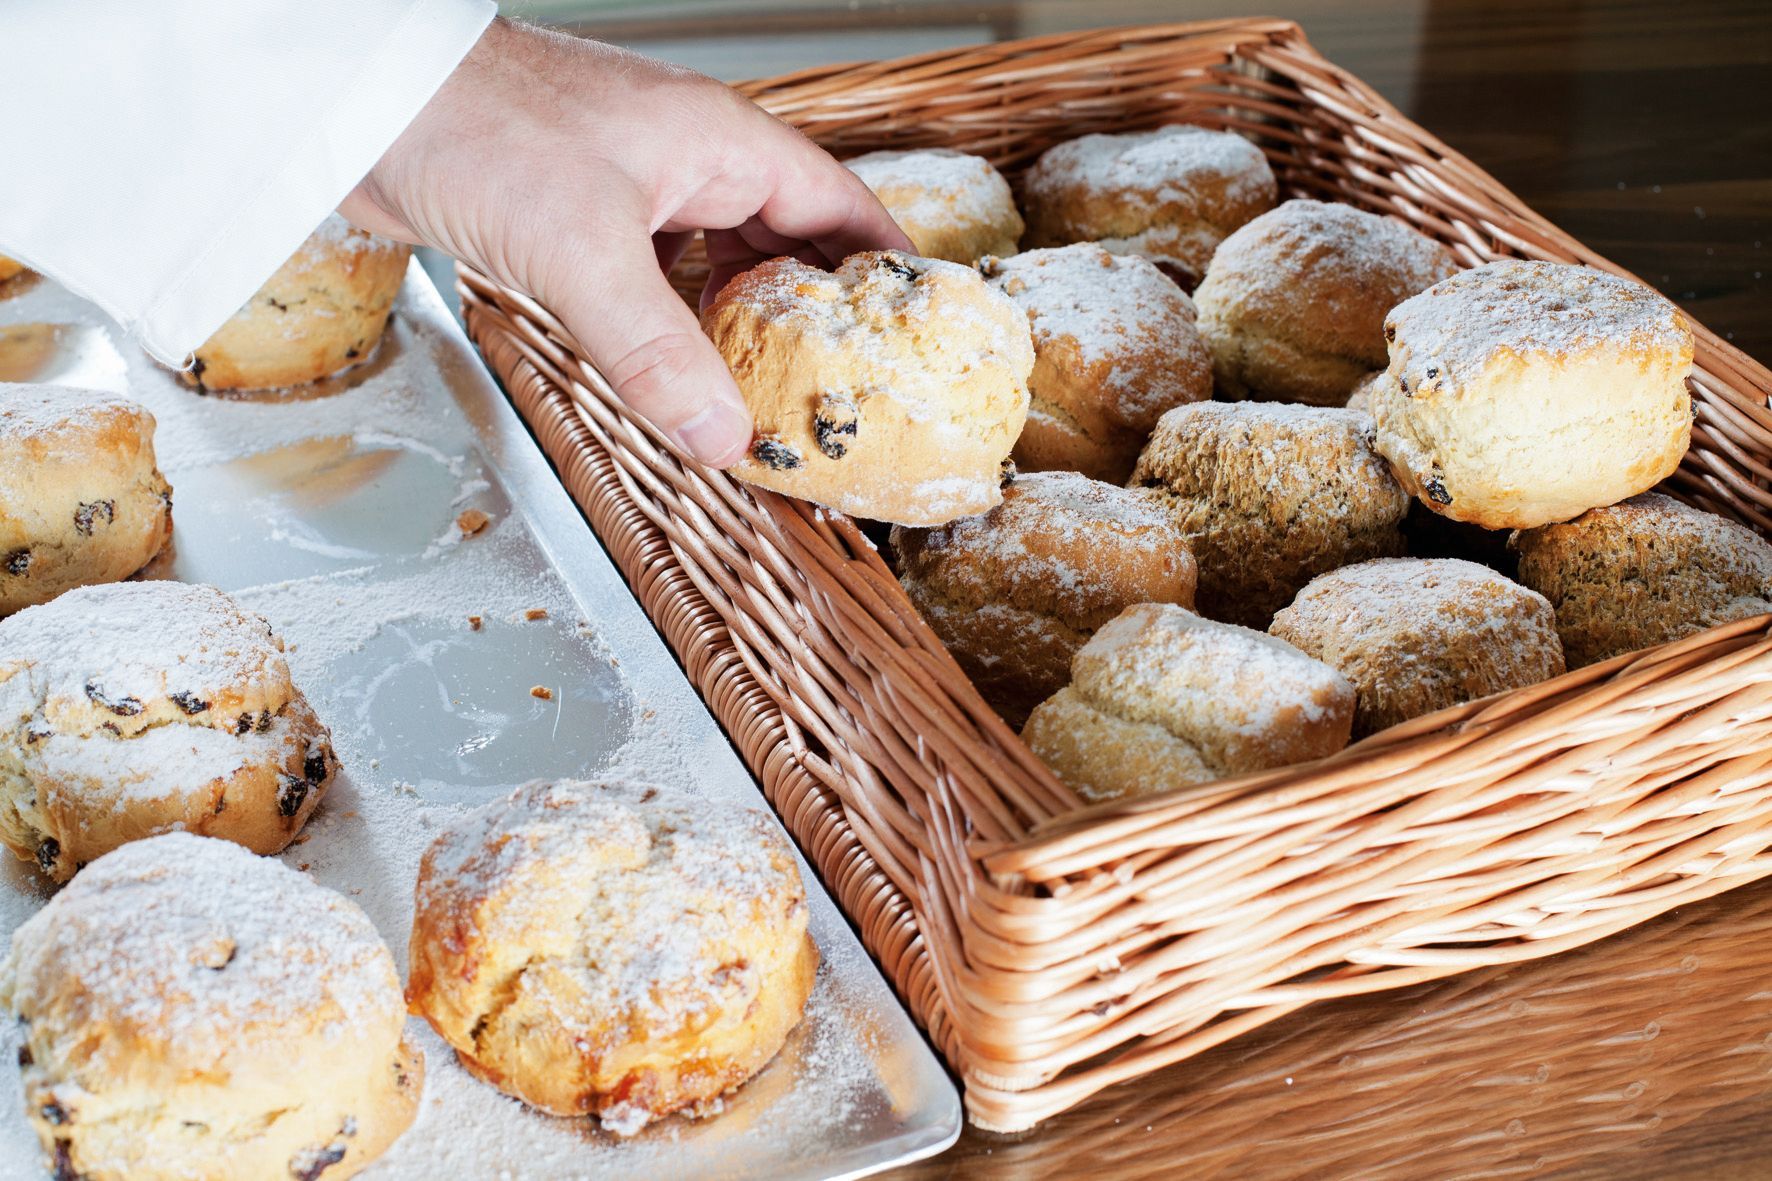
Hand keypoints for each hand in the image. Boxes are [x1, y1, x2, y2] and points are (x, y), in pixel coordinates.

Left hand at [341, 17, 909, 466]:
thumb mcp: (583, 250)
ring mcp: (630, 188)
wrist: (358, 97)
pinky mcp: (574, 217)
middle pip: (785, 241)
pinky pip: (653, 281)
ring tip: (766, 394)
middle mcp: (686, 161)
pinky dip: (673, 326)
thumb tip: (723, 438)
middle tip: (844, 389)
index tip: (919, 330)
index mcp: (721, 143)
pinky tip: (671, 368)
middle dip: (817, 315)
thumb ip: (656, 351)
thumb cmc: (473, 124)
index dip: (886, 267)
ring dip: (740, 326)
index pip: (839, 204)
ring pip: (716, 264)